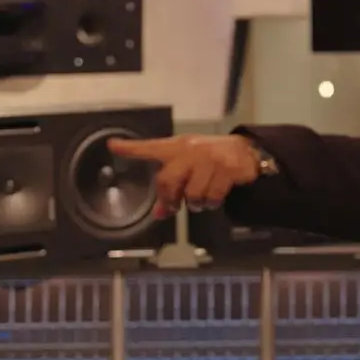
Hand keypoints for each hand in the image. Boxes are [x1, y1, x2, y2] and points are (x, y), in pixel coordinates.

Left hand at [107, 134, 260, 213]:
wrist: (246, 152)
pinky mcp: (226, 170)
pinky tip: (215, 197)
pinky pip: (212, 197)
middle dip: (169, 199)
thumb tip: (159, 214)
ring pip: (191, 194)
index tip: (112, 146)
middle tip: (174, 207)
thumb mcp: (190, 169)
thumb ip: (172, 188)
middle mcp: (190, 151)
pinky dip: (212, 203)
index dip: (131, 148)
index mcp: (177, 147)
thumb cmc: (211, 160)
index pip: (150, 147)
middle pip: (167, 181)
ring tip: (202, 198)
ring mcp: (209, 160)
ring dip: (196, 204)